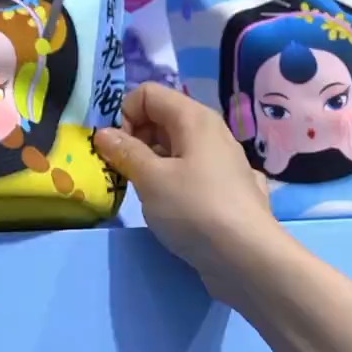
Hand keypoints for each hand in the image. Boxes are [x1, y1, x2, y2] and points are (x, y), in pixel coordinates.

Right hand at [94, 83, 279, 277]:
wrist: (248, 258)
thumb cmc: (195, 209)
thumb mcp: (150, 179)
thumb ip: (125, 152)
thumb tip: (103, 133)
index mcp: (194, 118)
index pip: (148, 93)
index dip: (125, 115)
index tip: (118, 151)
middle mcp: (211, 133)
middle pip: (162, 118)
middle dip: (135, 140)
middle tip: (125, 173)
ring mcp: (222, 162)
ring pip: (177, 148)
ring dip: (152, 164)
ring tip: (144, 194)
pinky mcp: (226, 190)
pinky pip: (192, 173)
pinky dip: (176, 181)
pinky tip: (176, 207)